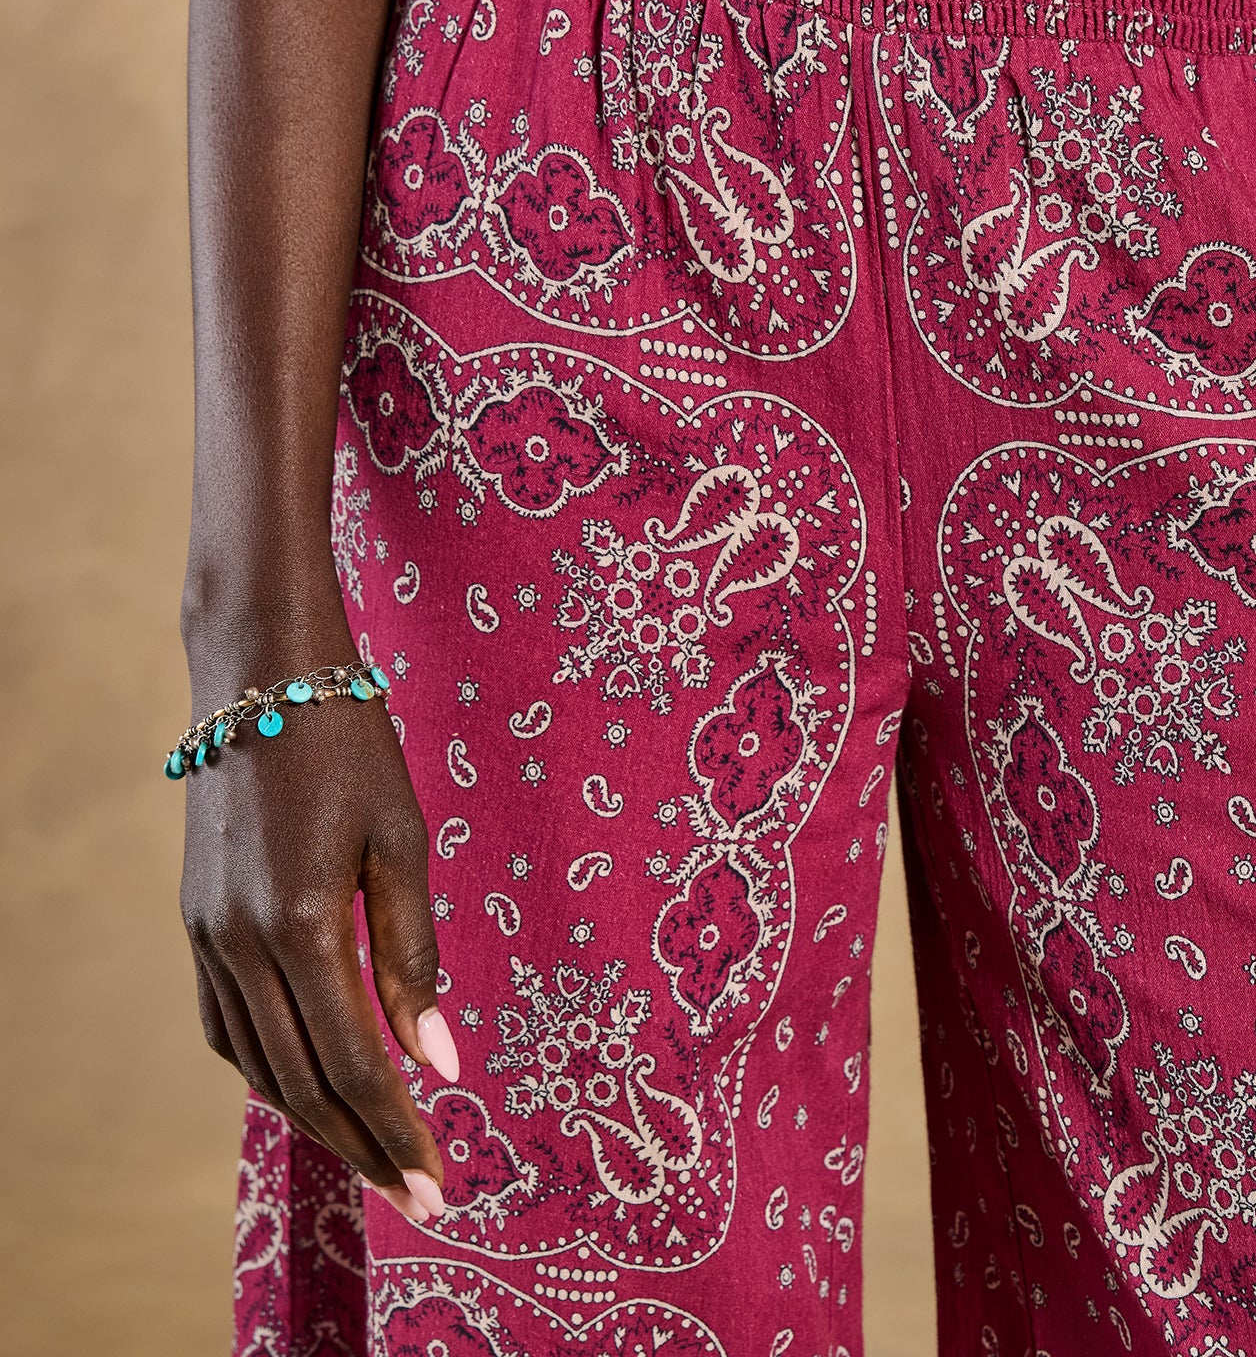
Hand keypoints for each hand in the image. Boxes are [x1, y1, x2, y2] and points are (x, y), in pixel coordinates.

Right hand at [178, 615, 459, 1225]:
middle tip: (421, 1197)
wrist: (260, 675)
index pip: (356, 1063)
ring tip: (376, 1156)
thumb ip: (415, 954)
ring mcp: (207, 939)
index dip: (399, 1130)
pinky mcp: (197, 926)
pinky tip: (306, 1086)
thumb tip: (442, 1059)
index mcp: (301, 926)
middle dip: (365, 1148)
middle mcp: (240, 947)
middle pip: (304, 1083)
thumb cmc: (351, 745)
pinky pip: (227, 1027)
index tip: (440, 1185)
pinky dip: (269, 1071)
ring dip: (316, 1120)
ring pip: (258, 1066)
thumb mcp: (402, 840)